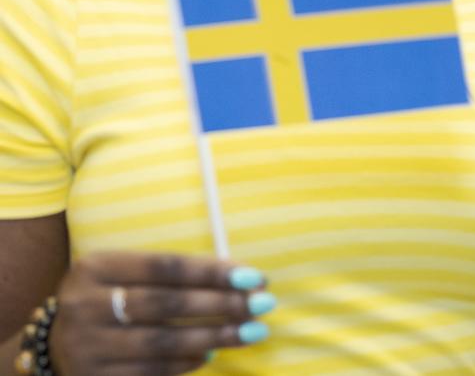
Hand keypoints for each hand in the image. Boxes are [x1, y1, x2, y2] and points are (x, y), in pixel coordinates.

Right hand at [49, 252, 273, 375]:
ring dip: (214, 337)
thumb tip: (241, 279)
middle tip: (263, 305)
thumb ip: (173, 274)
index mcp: (94, 268)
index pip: (164, 266)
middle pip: (166, 304)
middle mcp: (84, 305)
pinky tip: (210, 356)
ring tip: (251, 332)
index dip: (212, 272)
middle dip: (221, 305)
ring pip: (162, 342)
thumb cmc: (110, 301)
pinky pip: (150, 372)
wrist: (55, 347)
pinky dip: (185, 364)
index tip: (254, 277)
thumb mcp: (126, 275)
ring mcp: (84, 347)